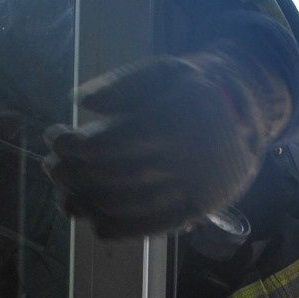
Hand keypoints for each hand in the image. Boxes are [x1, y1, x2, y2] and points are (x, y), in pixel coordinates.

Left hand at [42, 45, 289, 237]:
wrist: (247, 113)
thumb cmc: (196, 87)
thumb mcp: (164, 69)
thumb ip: (122, 83)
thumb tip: (79, 102)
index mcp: (173, 120)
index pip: (108, 144)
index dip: (72, 145)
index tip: (53, 137)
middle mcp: (183, 159)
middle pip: (112, 177)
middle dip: (73, 174)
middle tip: (52, 167)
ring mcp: (191, 188)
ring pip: (128, 206)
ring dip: (87, 204)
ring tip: (65, 196)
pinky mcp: (196, 209)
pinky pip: (151, 228)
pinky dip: (118, 228)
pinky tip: (94, 222)